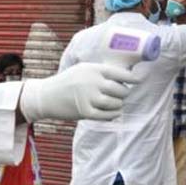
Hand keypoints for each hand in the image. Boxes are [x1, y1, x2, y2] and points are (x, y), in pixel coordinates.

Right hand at [19, 63, 139, 122]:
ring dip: (118, 105)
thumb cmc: (67, 82)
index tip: (139, 81)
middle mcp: (92, 82)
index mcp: (93, 69)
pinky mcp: (85, 112)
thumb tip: (124, 77)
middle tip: (121, 95)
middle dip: (124, 93)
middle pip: (120, 90)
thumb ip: (100, 72)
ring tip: (114, 104)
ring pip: (116, 103)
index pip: (119, 73)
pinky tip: (113, 113)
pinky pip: (107, 115)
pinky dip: (113, 115)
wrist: (46, 96)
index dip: (132, 78)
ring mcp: (89, 97)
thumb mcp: (82, 70)